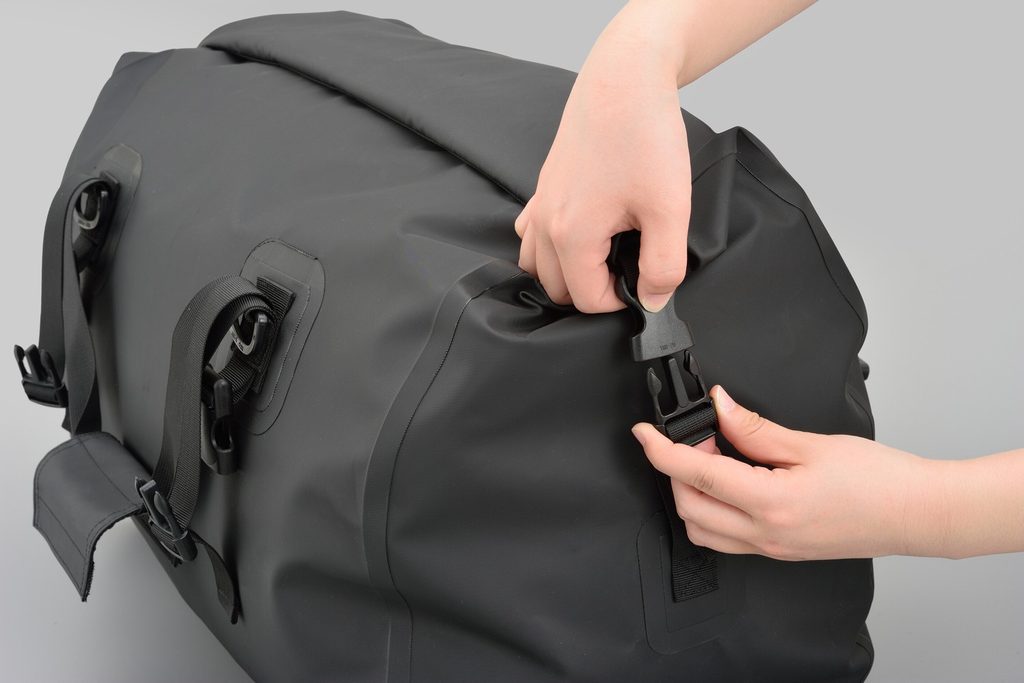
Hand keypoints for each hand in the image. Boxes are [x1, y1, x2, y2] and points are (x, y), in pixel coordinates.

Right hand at [515, 3, 691, 312]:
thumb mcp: (670, 208)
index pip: (587, 301)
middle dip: (593, 290)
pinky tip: (583, 234)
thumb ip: (663, 266)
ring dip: (568, 273)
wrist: (624, 80)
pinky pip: (531, 235)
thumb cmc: (645, 135)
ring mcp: (539, 205)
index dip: (621, 302)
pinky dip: (550, 248)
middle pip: (557, 289)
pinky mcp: (542, 188)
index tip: (646, 279)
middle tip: (631, 268)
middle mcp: (545, 225)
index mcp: (571, 235)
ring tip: (608, 257)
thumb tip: (652, 300)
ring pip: (537, 266)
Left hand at [630, 386, 952, 560]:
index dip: (660, 451)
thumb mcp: (812, 443)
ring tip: (712, 458)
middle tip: (694, 436)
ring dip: (691, 494)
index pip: (695, 475)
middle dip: (676, 470)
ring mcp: (771, 547)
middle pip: (688, 507)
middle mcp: (765, 533)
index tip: (644, 432)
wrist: (917, 513)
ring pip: (702, 529)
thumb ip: (756, 428)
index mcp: (769, 503)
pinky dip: (713, 511)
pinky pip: (727, 539)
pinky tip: (730, 483)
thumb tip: (720, 407)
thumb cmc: (879, 480)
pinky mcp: (780, 551)